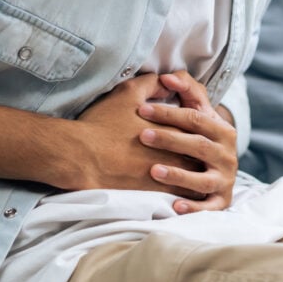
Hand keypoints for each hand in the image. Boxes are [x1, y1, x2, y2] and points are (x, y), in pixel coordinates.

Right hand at [58, 73, 203, 194]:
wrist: (80, 156)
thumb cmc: (102, 123)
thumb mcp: (127, 94)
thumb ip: (152, 84)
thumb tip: (168, 82)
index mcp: (172, 130)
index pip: (197, 131)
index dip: (197, 132)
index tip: (196, 134)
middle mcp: (173, 154)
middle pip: (198, 157)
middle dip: (200, 157)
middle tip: (202, 158)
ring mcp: (164, 177)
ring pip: (192, 181)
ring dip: (195, 179)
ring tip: (196, 179)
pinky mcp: (152, 195)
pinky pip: (177, 198)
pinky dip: (182, 197)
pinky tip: (181, 197)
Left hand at [137, 70, 237, 213]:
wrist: (218, 173)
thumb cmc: (199, 138)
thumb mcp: (198, 114)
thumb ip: (186, 91)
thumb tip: (166, 76)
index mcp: (222, 130)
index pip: (195, 118)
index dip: (168, 112)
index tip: (141, 109)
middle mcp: (227, 155)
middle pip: (198, 145)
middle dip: (169, 139)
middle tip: (142, 136)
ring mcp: (225, 179)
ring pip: (202, 178)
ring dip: (178, 175)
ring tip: (153, 171)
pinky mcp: (220, 202)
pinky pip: (208, 207)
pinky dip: (193, 207)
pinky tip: (173, 205)